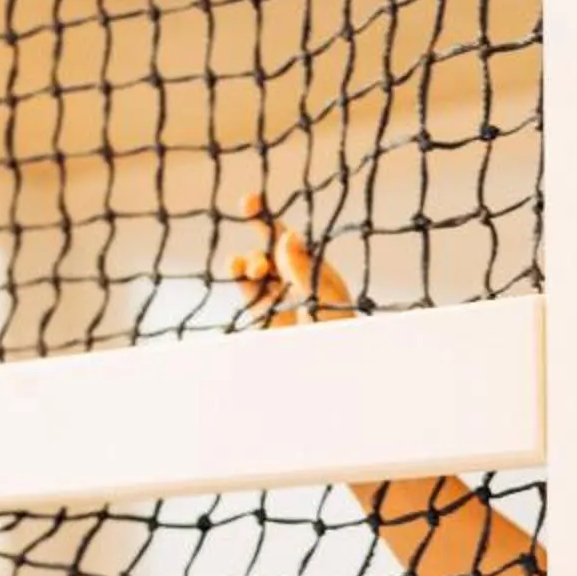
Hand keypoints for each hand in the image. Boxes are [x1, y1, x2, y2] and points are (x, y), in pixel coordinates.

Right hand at [229, 190, 356, 324]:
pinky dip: (238, 275)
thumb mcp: (328, 299)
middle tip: (248, 204)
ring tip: (258, 268)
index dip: (272, 222)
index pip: (292, 242)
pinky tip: (236, 267)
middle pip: (271, 248)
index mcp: (317, 273)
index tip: (253, 202)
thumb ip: (303, 269)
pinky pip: (246, 291)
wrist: (330, 373)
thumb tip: (288, 236)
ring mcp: (277, 299)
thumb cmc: (340, 336)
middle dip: (258, 225)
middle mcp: (295, 283)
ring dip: (251, 259)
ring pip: (255, 268)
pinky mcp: (262, 316)